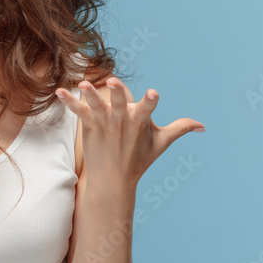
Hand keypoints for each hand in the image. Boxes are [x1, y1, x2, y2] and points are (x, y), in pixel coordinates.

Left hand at [55, 77, 203, 192]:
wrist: (114, 180)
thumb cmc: (139, 159)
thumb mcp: (161, 143)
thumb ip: (180, 129)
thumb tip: (203, 126)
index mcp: (141, 121)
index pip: (148, 108)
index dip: (150, 101)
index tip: (153, 93)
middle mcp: (122, 120)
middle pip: (120, 102)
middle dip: (117, 92)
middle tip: (111, 82)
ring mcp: (105, 123)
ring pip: (97, 106)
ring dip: (89, 95)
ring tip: (81, 85)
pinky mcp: (90, 127)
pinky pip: (79, 111)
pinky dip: (69, 102)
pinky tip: (59, 91)